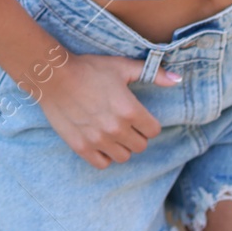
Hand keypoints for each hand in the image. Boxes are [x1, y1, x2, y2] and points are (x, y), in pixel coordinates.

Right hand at [36, 52, 181, 168]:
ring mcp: (98, 140)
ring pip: (124, 157)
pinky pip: (102, 163)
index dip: (148, 123)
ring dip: (122, 147)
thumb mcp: (122, 67)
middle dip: (137, 135)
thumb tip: (178, 79)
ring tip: (113, 133)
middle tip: (125, 123)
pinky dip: (104, 156)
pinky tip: (100, 142)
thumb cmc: (89, 69)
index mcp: (129, 110)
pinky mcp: (81, 147)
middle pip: (140, 146)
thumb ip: (152, 74)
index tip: (139, 116)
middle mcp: (116, 129)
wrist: (54, 76)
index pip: (153, 131)